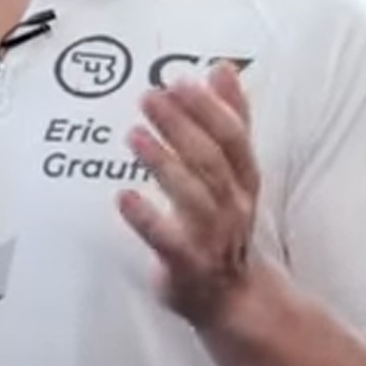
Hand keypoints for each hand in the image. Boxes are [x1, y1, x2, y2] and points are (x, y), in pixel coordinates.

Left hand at [117, 61, 259, 328]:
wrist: (232, 298)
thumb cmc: (224, 222)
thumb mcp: (235, 171)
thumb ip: (231, 119)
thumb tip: (223, 68)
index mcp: (243, 180)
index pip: (232, 138)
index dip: (208, 109)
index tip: (180, 81)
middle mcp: (232, 206)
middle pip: (210, 161)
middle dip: (180, 126)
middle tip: (148, 97)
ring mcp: (211, 238)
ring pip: (193, 197)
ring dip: (164, 164)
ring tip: (132, 135)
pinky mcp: (186, 265)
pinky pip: (168, 241)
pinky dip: (146, 219)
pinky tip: (122, 196)